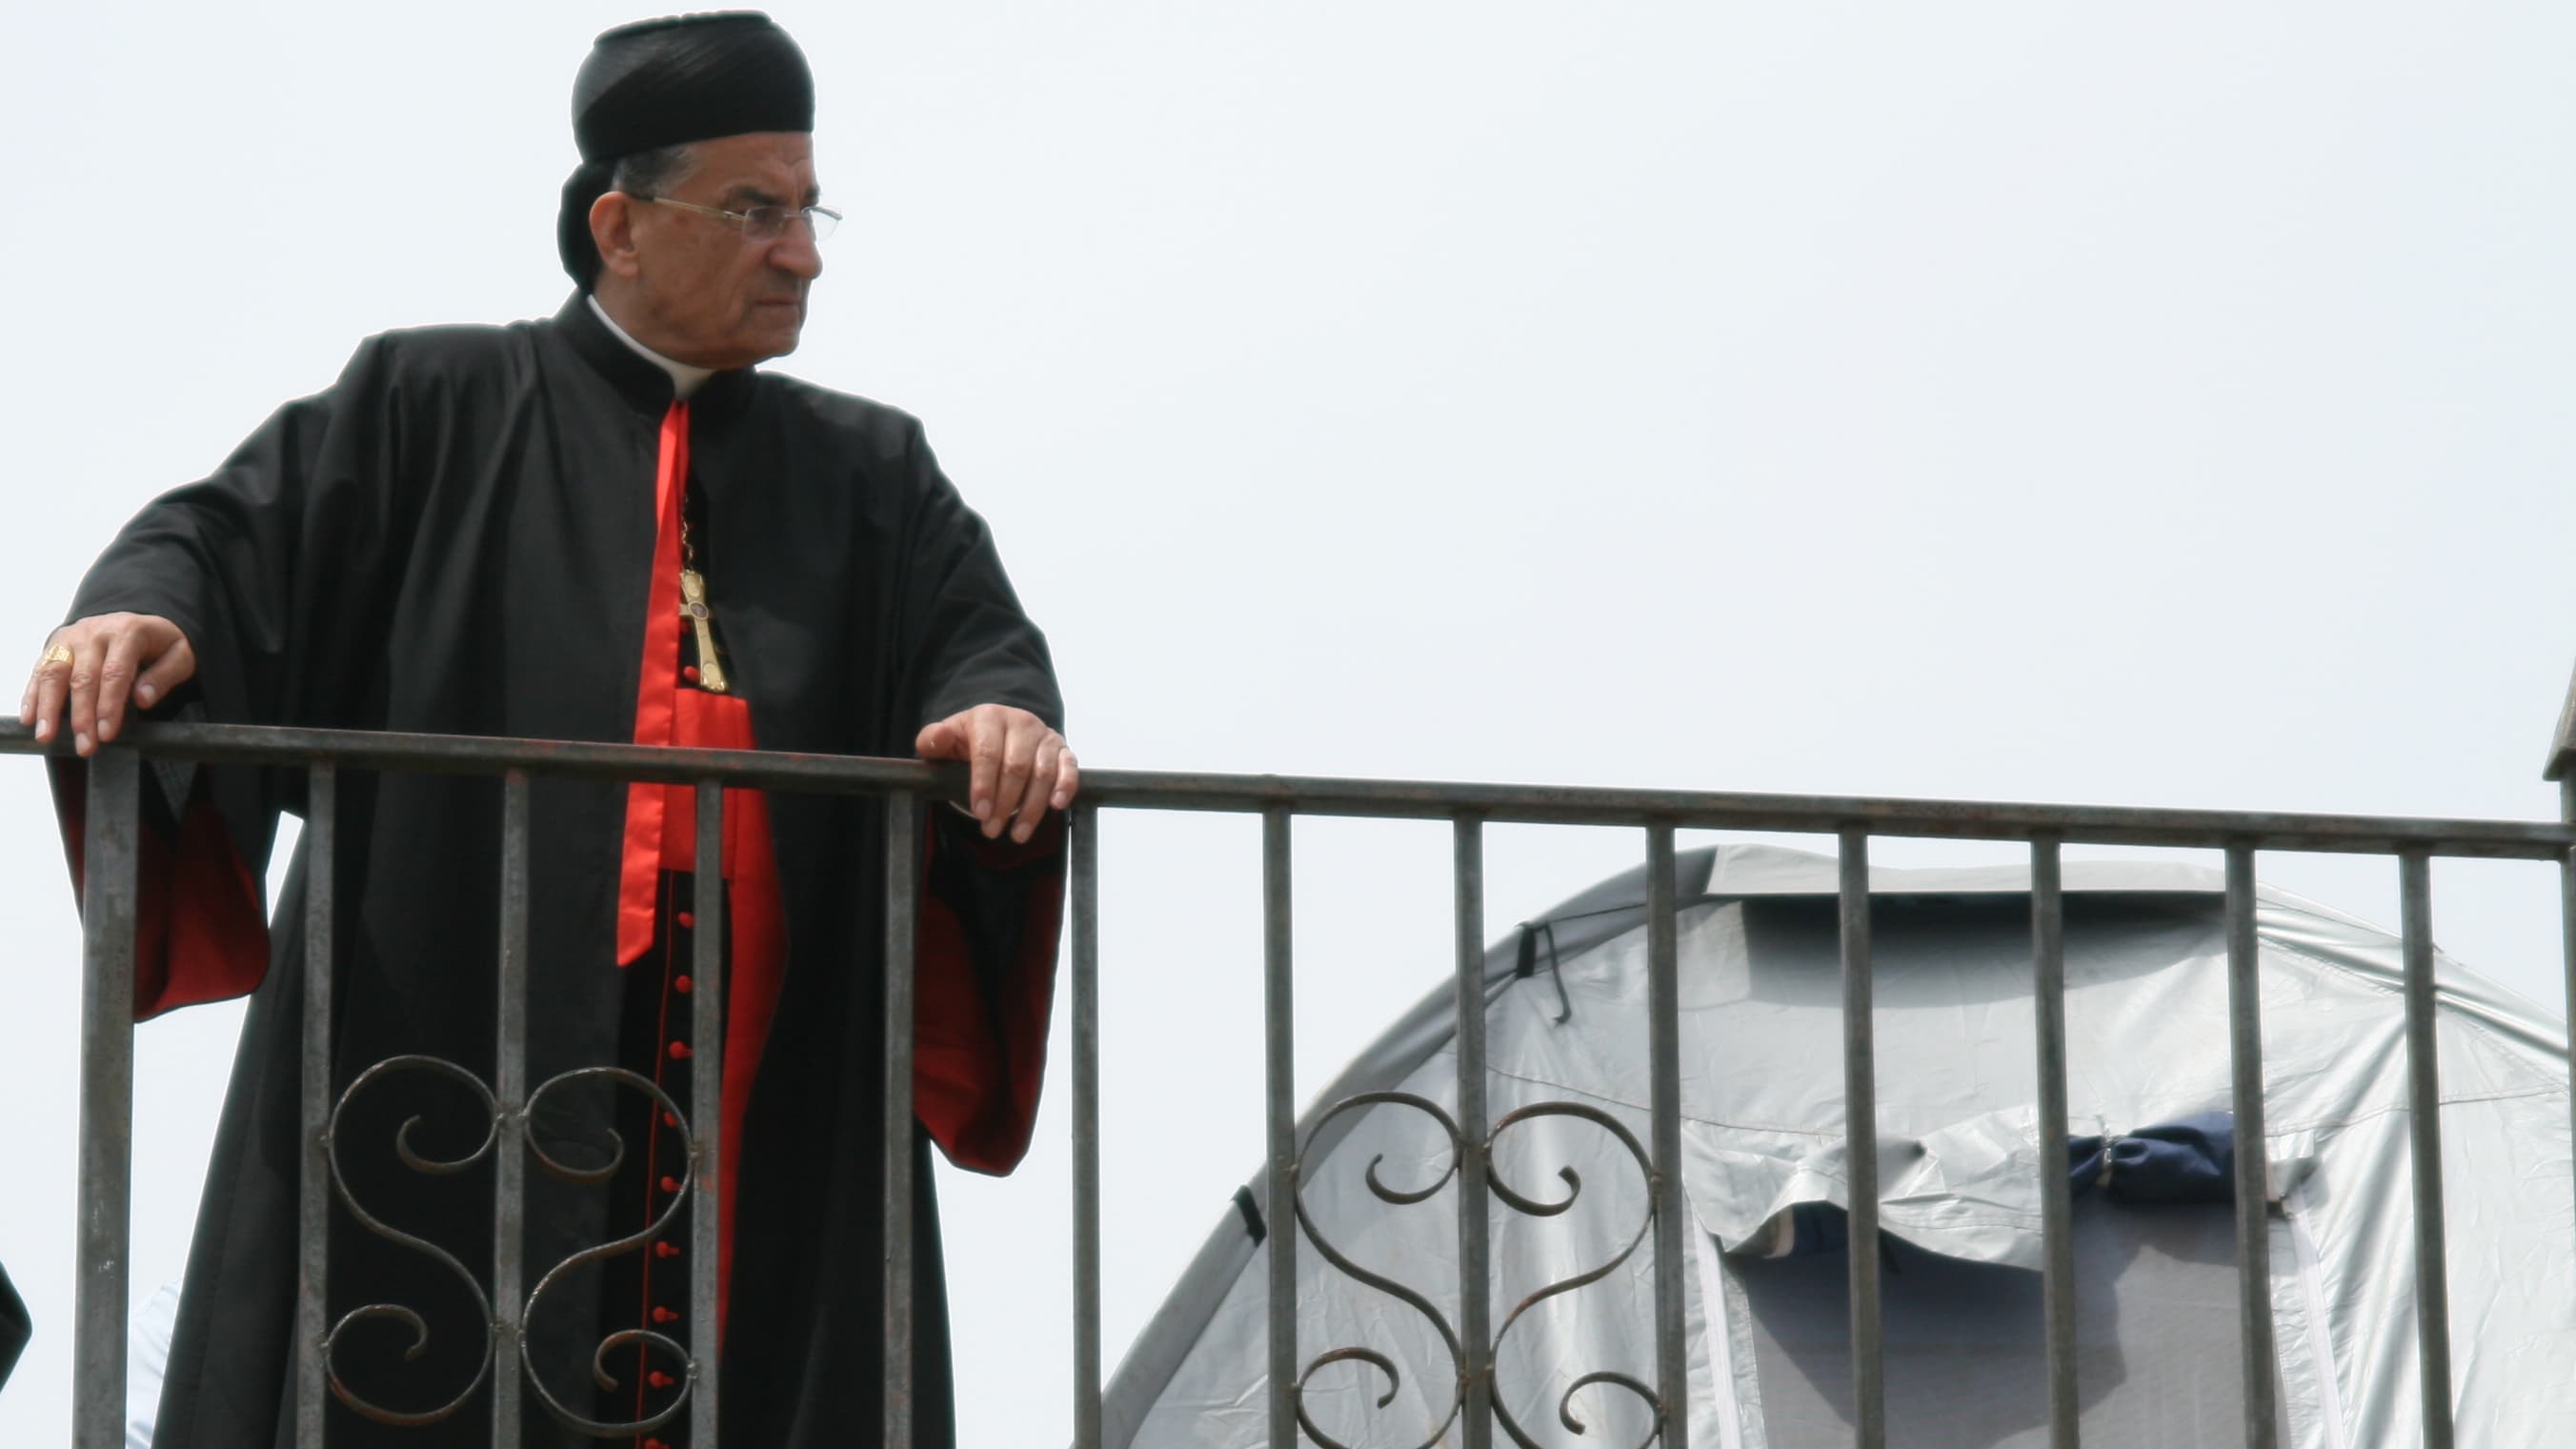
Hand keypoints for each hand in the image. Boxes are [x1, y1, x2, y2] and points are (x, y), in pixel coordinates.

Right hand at [21, 613, 196, 756]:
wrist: (138, 619)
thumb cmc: (160, 644)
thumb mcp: (179, 655)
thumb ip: (165, 676)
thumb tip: (143, 699)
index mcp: (127, 632)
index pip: (115, 673)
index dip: (109, 706)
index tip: (107, 734)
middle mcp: (94, 632)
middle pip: (83, 677)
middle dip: (82, 716)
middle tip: (84, 746)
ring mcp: (71, 637)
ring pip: (54, 672)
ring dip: (48, 707)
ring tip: (47, 736)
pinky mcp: (55, 645)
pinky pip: (40, 670)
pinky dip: (32, 695)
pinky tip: (30, 718)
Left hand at [914, 704, 1078, 843]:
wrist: (994, 734)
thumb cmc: (966, 744)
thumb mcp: (943, 743)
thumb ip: (932, 742)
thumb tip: (938, 738)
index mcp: (988, 717)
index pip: (988, 752)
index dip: (984, 785)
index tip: (979, 813)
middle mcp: (1020, 721)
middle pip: (1016, 766)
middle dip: (1004, 803)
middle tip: (991, 830)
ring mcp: (1044, 734)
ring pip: (1043, 773)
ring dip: (1032, 807)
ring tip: (1017, 834)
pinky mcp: (1062, 748)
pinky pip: (1069, 767)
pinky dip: (1065, 786)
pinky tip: (1056, 806)